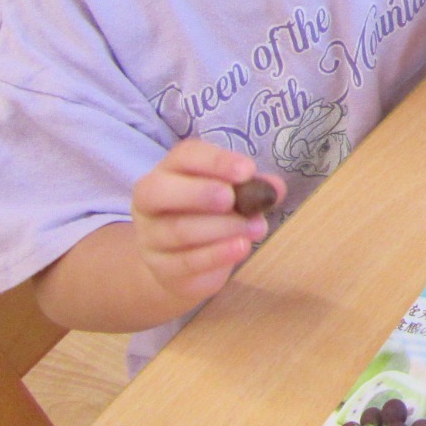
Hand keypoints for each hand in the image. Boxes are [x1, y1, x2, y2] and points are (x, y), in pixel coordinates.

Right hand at [129, 139, 282, 306]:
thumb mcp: (235, 196)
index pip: (184, 156)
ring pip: (178, 230)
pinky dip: (217, 254)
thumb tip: (275, 188)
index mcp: (170, 171)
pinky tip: (242, 247)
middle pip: (159, 191)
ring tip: (257, 227)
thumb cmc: (212, 216)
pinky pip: (186, 262)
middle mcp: (150, 201)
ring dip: (222, 227)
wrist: (187, 264)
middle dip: (199, 192)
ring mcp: (150, 237)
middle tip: (232, 199)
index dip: (216, 161)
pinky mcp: (161, 268)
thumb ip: (253, 188)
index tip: (247, 170)